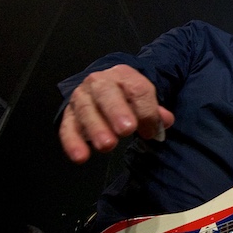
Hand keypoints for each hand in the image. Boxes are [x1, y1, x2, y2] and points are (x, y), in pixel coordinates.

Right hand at [59, 64, 174, 163]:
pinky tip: (80, 156)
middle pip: (107, 93)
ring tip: (107, 146)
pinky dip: (72, 142)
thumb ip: (154, 111)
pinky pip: (68, 127)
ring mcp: (81, 96)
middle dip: (117, 111)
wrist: (102, 87)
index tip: (150, 131)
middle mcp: (99, 82)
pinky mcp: (69, 114)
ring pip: (86, 110)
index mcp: (123, 75)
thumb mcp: (143, 100)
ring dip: (96, 128)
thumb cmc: (126, 97)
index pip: (137, 89)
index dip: (146, 110)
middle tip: (126, 130)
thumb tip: (164, 121)